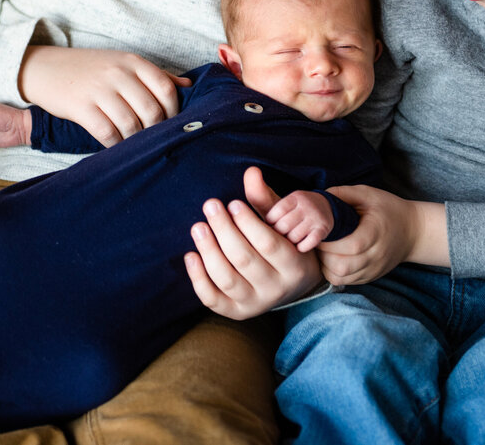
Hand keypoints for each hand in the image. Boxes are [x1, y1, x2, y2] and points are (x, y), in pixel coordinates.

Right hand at [18, 46, 190, 146]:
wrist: (45, 67)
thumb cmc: (90, 68)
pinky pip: (106, 132)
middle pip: (151, 110)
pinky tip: (116, 146)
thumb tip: (188, 86)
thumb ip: (155, 74)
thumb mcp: (123, 63)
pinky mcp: (81, 107)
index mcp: (133, 62)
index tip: (171, 124)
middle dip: (156, 131)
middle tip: (153, 140)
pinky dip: (115, 144)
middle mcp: (118, 73)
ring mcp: (99, 90)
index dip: (174, 111)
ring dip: (136, 140)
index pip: (166, 88)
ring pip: (130, 124)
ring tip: (135, 145)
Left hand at [184, 167, 323, 319]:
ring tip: (198, 226)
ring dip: (209, 250)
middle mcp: (275, 289)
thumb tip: (251, 171)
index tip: (232, 202)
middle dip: (224, 230)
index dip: (248, 222)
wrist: (289, 285)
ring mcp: (254, 304)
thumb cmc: (283, 245)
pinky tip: (190, 255)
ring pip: (227, 279)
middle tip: (211, 206)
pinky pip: (212, 299)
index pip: (269, 244)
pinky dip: (198, 278)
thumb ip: (265, 200)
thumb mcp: (281, 223)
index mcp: (293, 266)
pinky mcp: (235, 312)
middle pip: (245, 259)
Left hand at [265, 190, 333, 252]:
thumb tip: (247, 186)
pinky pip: (308, 243)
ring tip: (288, 241)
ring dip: (289, 242)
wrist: (326, 209)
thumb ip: (263, 199)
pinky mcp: (323, 229)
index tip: (270, 226)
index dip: (269, 223)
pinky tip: (299, 246)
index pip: (275, 212)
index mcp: (294, 197)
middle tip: (278, 236)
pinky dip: (301, 247)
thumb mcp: (284, 203)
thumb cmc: (296, 210)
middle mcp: (306, 205)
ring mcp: (316, 217)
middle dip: (277, 234)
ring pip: (294, 236)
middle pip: (283, 225)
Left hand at [317, 185, 447, 285]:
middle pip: (342, 266)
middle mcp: (375, 255)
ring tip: (324, 250)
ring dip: (326, 265)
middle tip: (318, 242)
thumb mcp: (368, 194)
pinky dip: (333, 272)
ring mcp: (373, 269)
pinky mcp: (369, 277)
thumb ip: (342, 194)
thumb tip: (316, 197)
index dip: (330, 242)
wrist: (413, 231)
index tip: (320, 232)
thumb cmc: (388, 209)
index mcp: (375, 233)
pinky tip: (332, 258)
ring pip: (341, 277)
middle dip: (324, 255)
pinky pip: (344, 281)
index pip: (350, 245)